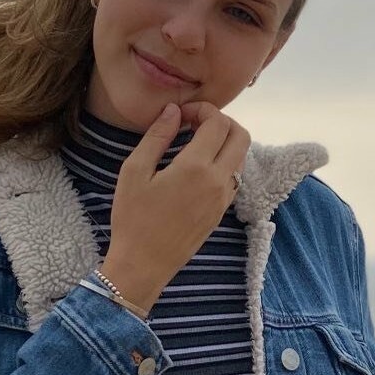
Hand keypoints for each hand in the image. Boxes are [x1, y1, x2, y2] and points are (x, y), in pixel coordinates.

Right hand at [102, 101, 250, 309]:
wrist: (143, 264)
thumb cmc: (132, 218)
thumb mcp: (134, 171)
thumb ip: (156, 136)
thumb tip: (173, 110)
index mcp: (196, 167)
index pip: (218, 123)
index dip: (202, 109)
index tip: (181, 114)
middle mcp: (218, 181)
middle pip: (241, 135)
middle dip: (220, 121)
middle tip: (193, 124)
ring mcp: (224, 198)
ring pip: (241, 156)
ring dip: (225, 141)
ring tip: (194, 143)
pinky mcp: (222, 211)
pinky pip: (235, 176)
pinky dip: (224, 161)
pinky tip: (197, 166)